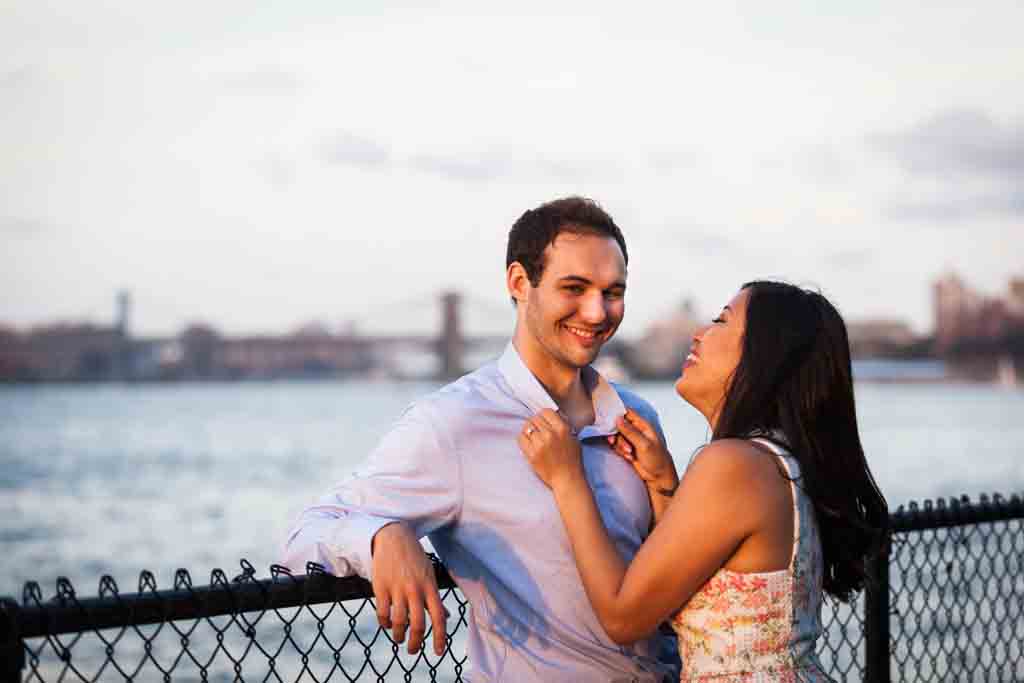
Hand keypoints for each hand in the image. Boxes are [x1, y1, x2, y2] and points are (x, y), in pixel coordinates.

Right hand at [370, 522, 447, 655]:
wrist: (393, 537)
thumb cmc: (414, 558)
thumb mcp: (429, 574)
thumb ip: (435, 598)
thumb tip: (445, 617)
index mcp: (429, 587)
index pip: (439, 617)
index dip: (440, 637)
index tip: (438, 652)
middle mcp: (415, 589)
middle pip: (418, 624)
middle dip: (416, 643)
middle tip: (413, 650)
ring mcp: (397, 588)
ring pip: (399, 622)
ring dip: (399, 636)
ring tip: (399, 639)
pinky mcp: (381, 587)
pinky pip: (383, 612)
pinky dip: (385, 623)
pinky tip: (387, 624)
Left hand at [518, 408, 584, 489]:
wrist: (567, 479)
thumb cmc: (572, 460)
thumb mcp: (573, 438)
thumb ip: (563, 426)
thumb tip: (552, 416)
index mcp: (562, 429)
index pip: (545, 411)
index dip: (544, 416)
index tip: (544, 421)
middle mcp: (550, 435)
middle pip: (535, 419)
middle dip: (536, 423)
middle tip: (538, 430)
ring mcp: (539, 445)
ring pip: (527, 427)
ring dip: (529, 430)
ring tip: (533, 437)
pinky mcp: (531, 454)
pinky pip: (521, 438)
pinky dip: (523, 438)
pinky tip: (529, 442)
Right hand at [606, 409, 677, 492]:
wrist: (658, 476)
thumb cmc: (657, 459)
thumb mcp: (644, 445)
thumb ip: (630, 432)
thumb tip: (618, 419)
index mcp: (643, 425)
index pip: (627, 412)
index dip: (617, 414)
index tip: (610, 421)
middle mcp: (636, 430)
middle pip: (618, 425)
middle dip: (617, 435)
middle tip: (618, 443)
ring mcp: (631, 439)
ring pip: (617, 436)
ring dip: (620, 445)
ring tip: (629, 453)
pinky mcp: (627, 448)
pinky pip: (617, 445)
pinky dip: (620, 451)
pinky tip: (629, 457)